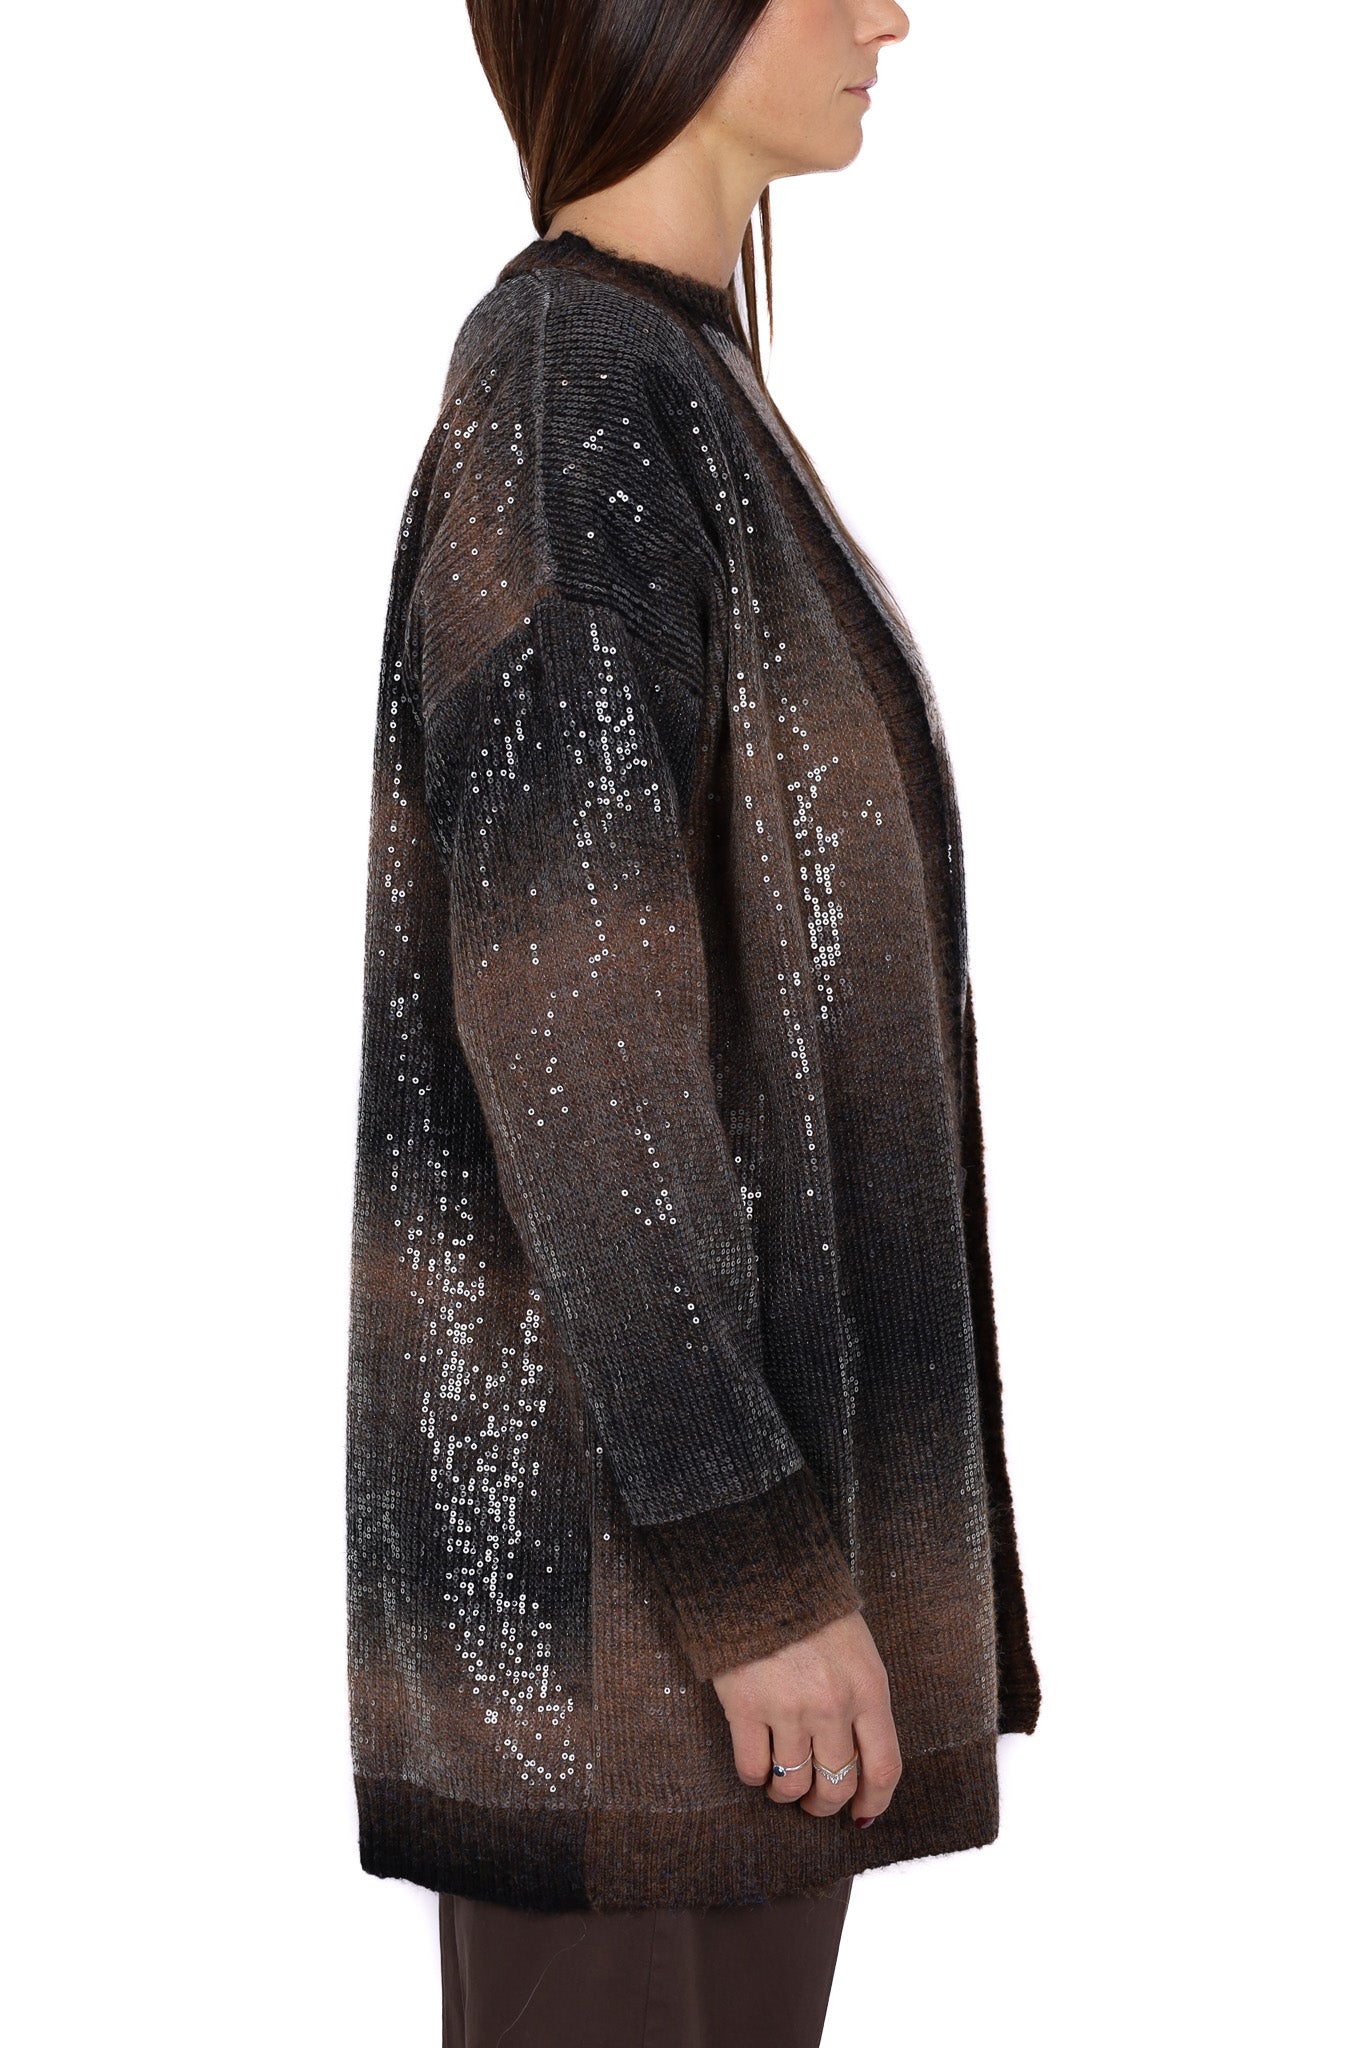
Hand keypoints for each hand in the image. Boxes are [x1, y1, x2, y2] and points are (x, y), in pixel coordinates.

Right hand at [710, 1609, 901, 1824]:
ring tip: (781, 1784)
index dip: (875, 1801)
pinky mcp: (744, 1707)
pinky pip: (752, 1768)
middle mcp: (832, 1706)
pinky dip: (755, 1777)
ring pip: (792, 1784)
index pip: (884, 1767)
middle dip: (825, 1804)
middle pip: (836, 1785)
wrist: (760, 1574)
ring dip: (786, 1794)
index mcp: (868, 1690)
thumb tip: (860, 1759)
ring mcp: (787, 1709)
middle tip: (813, 1802)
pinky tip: (756, 1765)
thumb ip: (863, 1702)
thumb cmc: (813, 1612)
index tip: (862, 1814)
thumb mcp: (858, 1652)